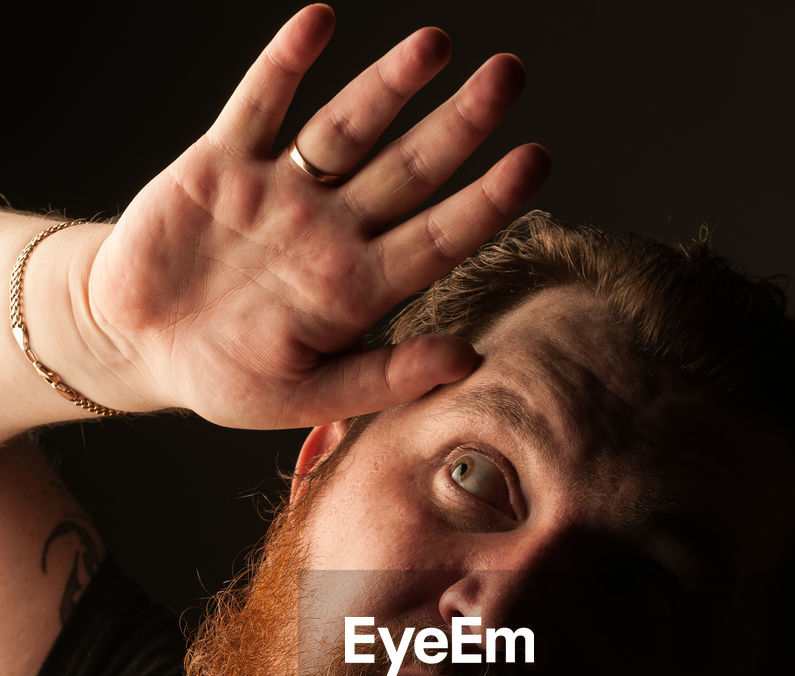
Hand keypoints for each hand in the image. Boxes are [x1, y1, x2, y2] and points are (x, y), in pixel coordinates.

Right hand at [85, 4, 549, 429]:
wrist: (138, 345)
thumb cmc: (226, 379)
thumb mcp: (304, 398)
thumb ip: (384, 379)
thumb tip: (469, 360)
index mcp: (356, 288)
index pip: (437, 237)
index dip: (487, 201)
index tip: (535, 162)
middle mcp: (329, 230)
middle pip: (407, 168)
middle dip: (459, 124)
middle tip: (509, 76)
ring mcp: (279, 191)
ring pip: (345, 128)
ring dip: (387, 84)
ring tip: (435, 45)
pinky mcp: (221, 164)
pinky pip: (259, 103)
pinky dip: (284, 64)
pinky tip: (319, 23)